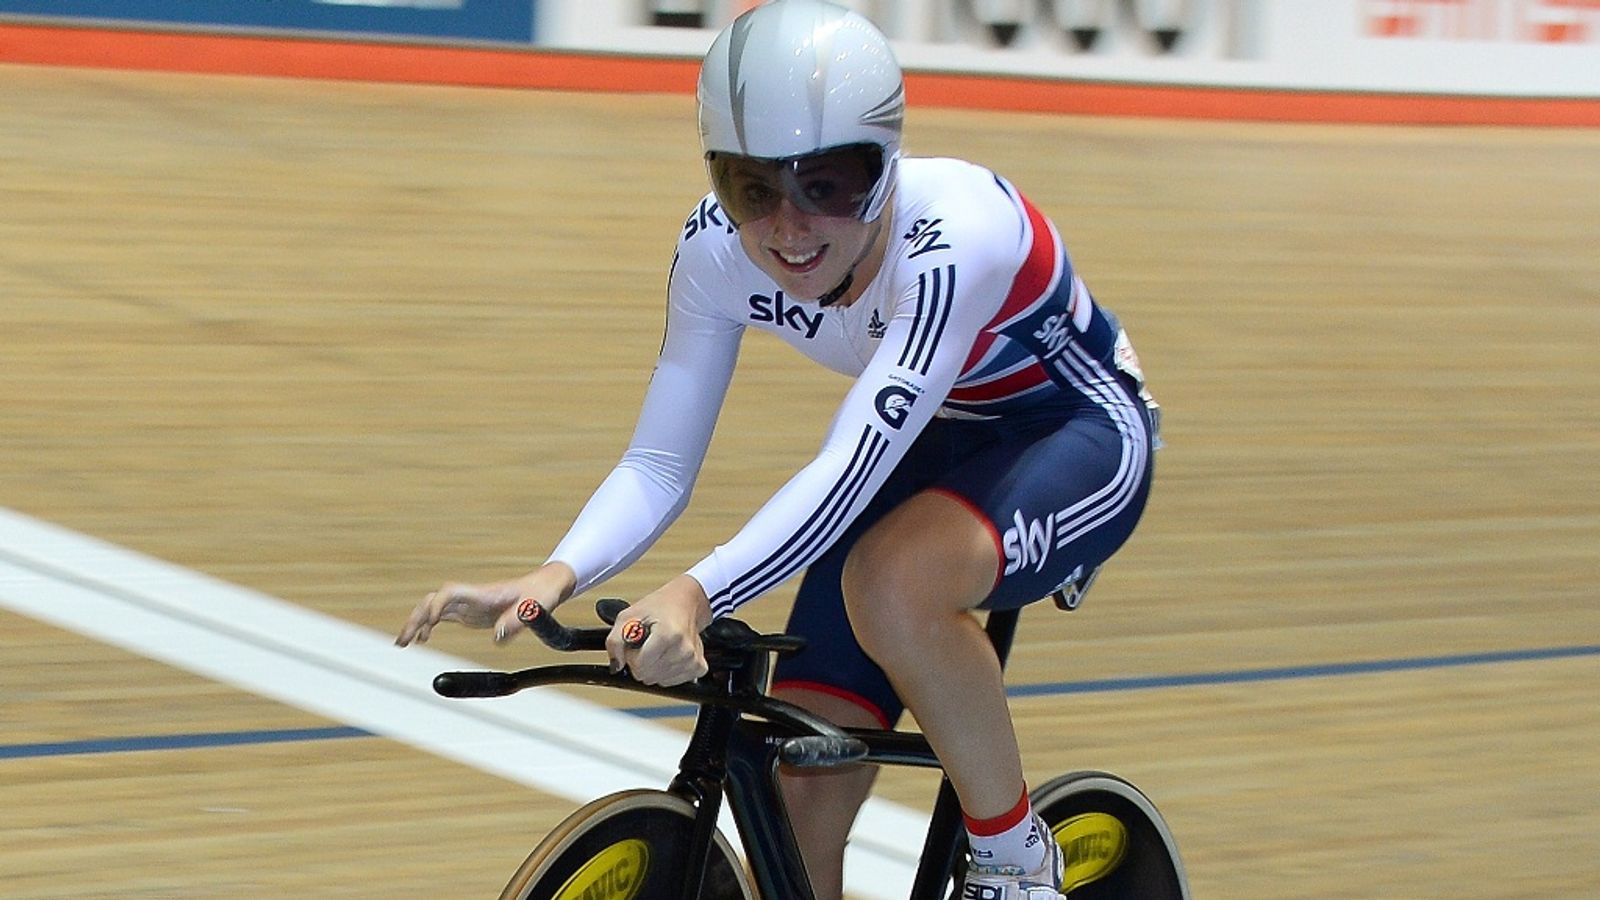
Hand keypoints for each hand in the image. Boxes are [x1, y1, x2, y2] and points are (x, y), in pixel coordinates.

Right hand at [395, 562, 576, 646]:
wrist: (545, 586)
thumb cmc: (541, 595)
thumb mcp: (536, 608)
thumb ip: (517, 621)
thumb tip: (498, 637)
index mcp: (484, 594)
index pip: (451, 592)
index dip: (438, 604)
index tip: (432, 621)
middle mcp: (471, 597)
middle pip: (433, 600)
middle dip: (416, 617)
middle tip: (403, 640)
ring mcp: (469, 604)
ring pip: (433, 608)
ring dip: (417, 622)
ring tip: (403, 643)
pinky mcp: (470, 612)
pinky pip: (442, 616)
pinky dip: (429, 626)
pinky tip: (423, 640)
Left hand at [607, 574, 712, 685]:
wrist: (686, 602)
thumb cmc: (659, 607)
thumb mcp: (629, 616)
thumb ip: (615, 641)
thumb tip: (616, 665)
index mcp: (668, 635)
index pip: (639, 666)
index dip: (632, 656)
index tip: (637, 643)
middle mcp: (684, 649)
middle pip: (647, 676)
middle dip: (642, 663)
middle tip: (647, 645)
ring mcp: (692, 660)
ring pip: (659, 681)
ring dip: (654, 668)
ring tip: (658, 648)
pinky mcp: (698, 667)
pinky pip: (672, 682)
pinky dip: (666, 672)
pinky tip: (668, 656)